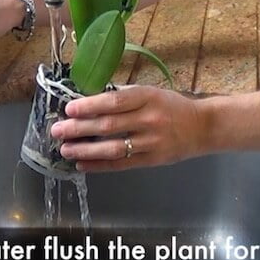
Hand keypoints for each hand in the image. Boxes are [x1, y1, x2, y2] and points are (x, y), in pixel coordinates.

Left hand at [50, 86, 207, 171]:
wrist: (202, 127)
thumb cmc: (171, 106)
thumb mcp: (151, 93)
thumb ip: (124, 97)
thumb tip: (89, 102)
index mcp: (147, 97)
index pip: (114, 101)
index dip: (90, 106)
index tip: (69, 109)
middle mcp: (149, 119)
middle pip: (108, 125)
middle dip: (79, 128)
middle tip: (57, 130)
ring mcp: (151, 142)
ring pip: (112, 148)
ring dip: (85, 150)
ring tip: (65, 149)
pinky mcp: (152, 160)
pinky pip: (121, 164)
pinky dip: (100, 165)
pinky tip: (82, 164)